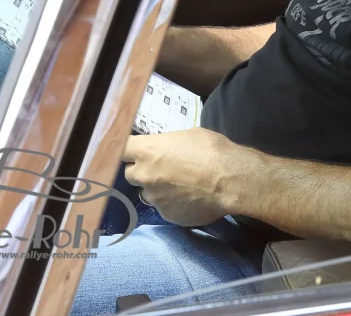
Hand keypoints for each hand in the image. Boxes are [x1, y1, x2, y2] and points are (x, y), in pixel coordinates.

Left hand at [122, 129, 246, 226]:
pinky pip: (164, 208)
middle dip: (142, 170)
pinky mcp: (166, 215)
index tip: (131, 151)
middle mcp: (144, 175)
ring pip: (148, 193)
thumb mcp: (189, 136)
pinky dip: (173, 203)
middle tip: (162, 168)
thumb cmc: (212, 150)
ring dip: (158, 189)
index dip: (125, 149)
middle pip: (130, 173)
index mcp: (147, 150)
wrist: (230, 180)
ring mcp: (153, 198)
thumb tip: (167, 151)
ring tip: (182, 186)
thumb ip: (169, 145)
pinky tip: (191, 199)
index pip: (120, 148)